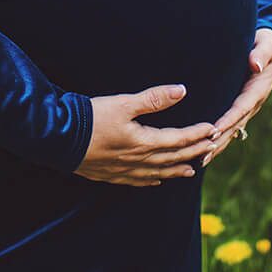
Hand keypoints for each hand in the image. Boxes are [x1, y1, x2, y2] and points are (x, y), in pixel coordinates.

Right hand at [72, 84, 217, 186]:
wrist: (58, 138)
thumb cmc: (91, 118)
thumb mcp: (124, 103)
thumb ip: (154, 98)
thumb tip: (181, 90)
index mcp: (143, 141)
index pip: (178, 139)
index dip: (196, 134)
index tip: (212, 129)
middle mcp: (137, 159)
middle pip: (172, 157)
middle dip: (193, 152)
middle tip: (211, 148)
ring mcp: (124, 170)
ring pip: (157, 172)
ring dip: (176, 170)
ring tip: (190, 170)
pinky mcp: (110, 174)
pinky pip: (138, 181)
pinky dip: (152, 180)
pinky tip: (157, 181)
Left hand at [196, 28, 271, 167]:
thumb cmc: (268, 43)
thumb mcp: (267, 44)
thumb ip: (260, 53)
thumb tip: (255, 64)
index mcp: (258, 89)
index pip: (241, 107)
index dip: (228, 119)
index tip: (214, 131)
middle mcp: (253, 102)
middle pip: (235, 125)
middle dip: (219, 141)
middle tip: (202, 156)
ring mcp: (248, 107)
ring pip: (232, 130)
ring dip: (217, 146)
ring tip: (200, 162)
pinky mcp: (242, 107)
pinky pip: (230, 125)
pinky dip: (219, 139)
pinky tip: (205, 151)